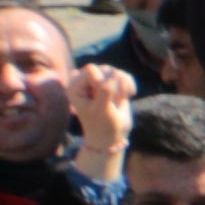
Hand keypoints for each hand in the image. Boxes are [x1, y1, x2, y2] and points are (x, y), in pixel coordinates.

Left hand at [59, 63, 131, 195]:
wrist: (112, 136)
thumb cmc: (102, 125)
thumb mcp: (101, 109)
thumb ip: (105, 89)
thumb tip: (116, 72)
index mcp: (74, 87)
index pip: (91, 69)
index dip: (101, 80)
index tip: (104, 97)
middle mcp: (85, 82)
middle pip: (105, 68)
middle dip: (113, 84)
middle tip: (113, 101)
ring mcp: (100, 82)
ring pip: (116, 71)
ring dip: (123, 86)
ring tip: (120, 99)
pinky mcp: (114, 84)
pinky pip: (125, 75)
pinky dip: (130, 84)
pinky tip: (130, 95)